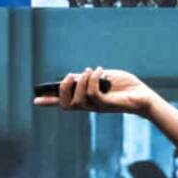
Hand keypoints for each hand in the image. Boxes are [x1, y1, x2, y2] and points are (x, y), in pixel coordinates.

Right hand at [33, 66, 153, 116]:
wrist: (142, 95)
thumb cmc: (124, 86)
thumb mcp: (102, 78)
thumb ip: (87, 78)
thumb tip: (73, 76)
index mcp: (86, 100)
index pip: (64, 103)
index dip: (49, 102)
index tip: (35, 100)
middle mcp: (89, 106)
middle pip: (66, 105)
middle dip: (62, 89)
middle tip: (70, 76)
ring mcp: (98, 107)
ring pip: (77, 100)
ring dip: (80, 82)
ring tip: (88, 70)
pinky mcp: (107, 105)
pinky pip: (93, 93)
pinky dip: (93, 79)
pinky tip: (100, 71)